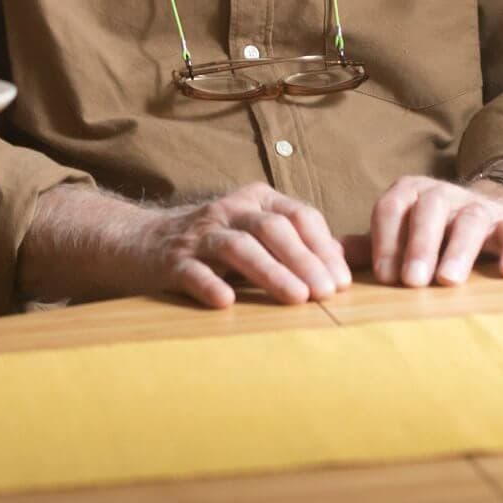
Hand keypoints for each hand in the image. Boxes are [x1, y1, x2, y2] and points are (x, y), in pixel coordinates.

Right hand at [118, 182, 351, 309]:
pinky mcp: (171, 259)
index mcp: (255, 200)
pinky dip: (209, 283)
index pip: (298, 215)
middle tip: (328, 294)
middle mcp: (229, 211)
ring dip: (270, 272)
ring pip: (238, 246)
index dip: (323, 247)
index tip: (343, 282)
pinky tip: (226, 302)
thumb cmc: (213, 245)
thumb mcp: (257, 234)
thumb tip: (362, 256)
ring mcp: (199, 234)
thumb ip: (303, 244)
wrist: (140, 242)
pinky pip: (192, 269)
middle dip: (303, 260)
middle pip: (272, 228)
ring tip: (296, 298)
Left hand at [348, 176, 502, 288]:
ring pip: (469, 220)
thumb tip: (327, 256)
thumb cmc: (434, 233)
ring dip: (458, 250)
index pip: (390, 208)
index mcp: (409, 194)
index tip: (383, 276)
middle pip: (428, 210)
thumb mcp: (401, 235)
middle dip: (418, 245)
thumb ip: (369, 245)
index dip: (385, 240)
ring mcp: (479, 207)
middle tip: (412, 281)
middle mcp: (443, 194)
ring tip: (448, 281)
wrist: (491, 218)